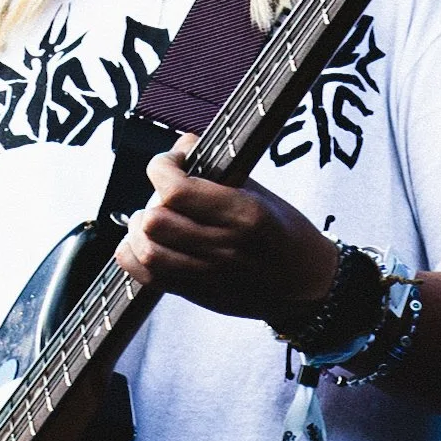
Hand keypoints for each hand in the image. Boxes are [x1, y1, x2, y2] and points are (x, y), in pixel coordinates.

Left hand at [115, 137, 338, 324]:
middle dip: (151, 198)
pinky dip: (133, 256)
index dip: (162, 167)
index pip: (177, 189)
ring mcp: (208, 275)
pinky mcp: (197, 295)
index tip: (172, 161)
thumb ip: (221, 171)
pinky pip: (147, 277)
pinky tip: (143, 243)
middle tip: (164, 193)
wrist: (307, 286)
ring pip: (146, 251)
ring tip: (152, 219)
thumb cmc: (287, 234)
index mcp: (244, 214)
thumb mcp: (262, 193)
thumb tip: (182, 145)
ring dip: (139, 229)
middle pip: (155, 220)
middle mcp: (224, 248)